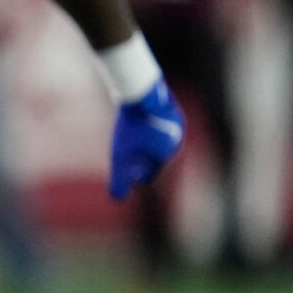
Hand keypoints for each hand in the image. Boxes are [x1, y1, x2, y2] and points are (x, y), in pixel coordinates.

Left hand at [108, 80, 184, 199]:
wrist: (141, 92)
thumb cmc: (131, 126)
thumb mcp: (120, 154)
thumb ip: (120, 178)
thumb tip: (116, 199)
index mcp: (168, 152)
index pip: (154, 171)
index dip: (141, 177)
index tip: (134, 182)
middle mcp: (176, 138)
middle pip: (158, 156)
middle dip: (146, 164)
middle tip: (134, 170)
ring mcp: (175, 121)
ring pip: (160, 139)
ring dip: (148, 146)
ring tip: (136, 150)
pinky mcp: (169, 107)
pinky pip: (158, 124)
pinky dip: (149, 130)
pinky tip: (141, 128)